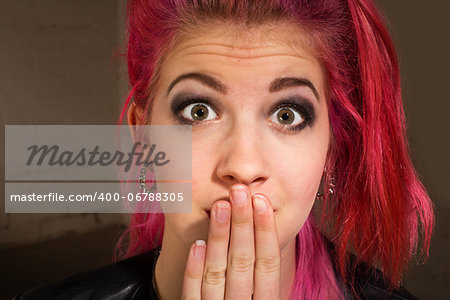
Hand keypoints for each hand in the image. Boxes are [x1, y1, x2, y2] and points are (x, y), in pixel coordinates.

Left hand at [181, 184, 280, 298]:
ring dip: (219, 237)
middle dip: (242, 224)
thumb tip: (262, 226)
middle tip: (239, 191)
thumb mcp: (262, 297)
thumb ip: (261, 272)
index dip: (266, 231)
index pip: (268, 264)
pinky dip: (195, 270)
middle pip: (243, 263)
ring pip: (217, 273)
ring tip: (220, 206)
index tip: (261, 200)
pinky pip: (193, 294)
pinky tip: (197, 244)